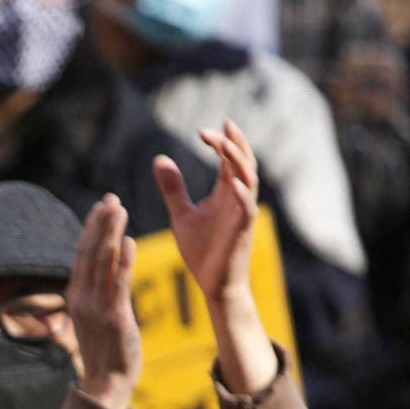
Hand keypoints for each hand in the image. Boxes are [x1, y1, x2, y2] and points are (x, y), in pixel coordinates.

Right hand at [66, 194, 139, 408]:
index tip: (101, 206)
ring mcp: (95, 308)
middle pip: (90, 252)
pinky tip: (130, 242)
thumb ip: (97, 291)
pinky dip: (124, 262)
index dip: (91, 228)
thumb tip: (104, 267)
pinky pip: (118, 284)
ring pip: (102, 263)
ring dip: (110, 234)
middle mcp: (81, 298)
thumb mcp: (94, 317)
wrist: (105, 382)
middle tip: (110, 198)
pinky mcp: (113, 317)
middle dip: (100, 223)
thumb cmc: (105, 350)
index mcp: (76, 296)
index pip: (82, 254)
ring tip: (119, 209)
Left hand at [153, 121, 258, 304]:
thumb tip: (160, 158)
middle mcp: (238, 198)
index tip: (202, 130)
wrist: (213, 284)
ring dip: (239, 161)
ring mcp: (243, 213)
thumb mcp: (181, 214)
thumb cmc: (202, 251)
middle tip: (224, 124)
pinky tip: (234, 182)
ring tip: (225, 143)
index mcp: (225, 193)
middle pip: (243, 163)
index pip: (227, 161)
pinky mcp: (243, 231)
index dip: (220, 143)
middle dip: (235, 143)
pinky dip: (243, 195)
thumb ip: (174, 188)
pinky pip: (247, 209)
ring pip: (249, 180)